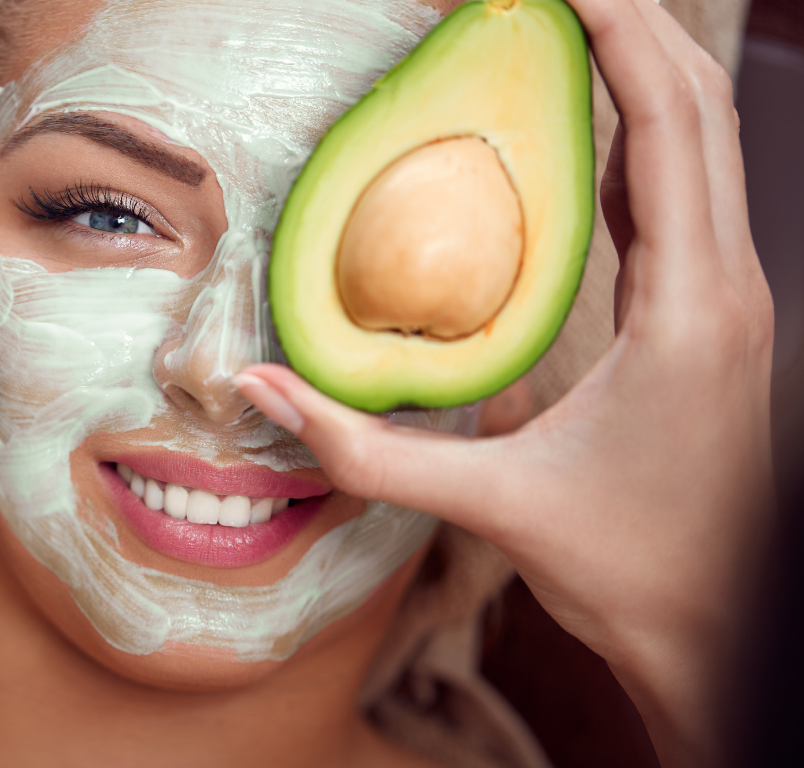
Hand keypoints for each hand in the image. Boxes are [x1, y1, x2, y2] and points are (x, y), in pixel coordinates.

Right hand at [236, 0, 772, 763]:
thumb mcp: (490, 508)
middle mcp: (727, 283)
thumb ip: (366, 451)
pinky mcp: (708, 311)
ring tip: (553, 31)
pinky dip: (633, 134)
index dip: (617, 31)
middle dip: (630, 24)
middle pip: (699, 104)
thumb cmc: (626, 570)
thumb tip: (262, 391)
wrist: (718, 627)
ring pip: (701, 139)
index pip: (669, 122)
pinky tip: (571, 132)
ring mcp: (727, 295)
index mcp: (689, 309)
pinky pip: (680, 190)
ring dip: (637, 70)